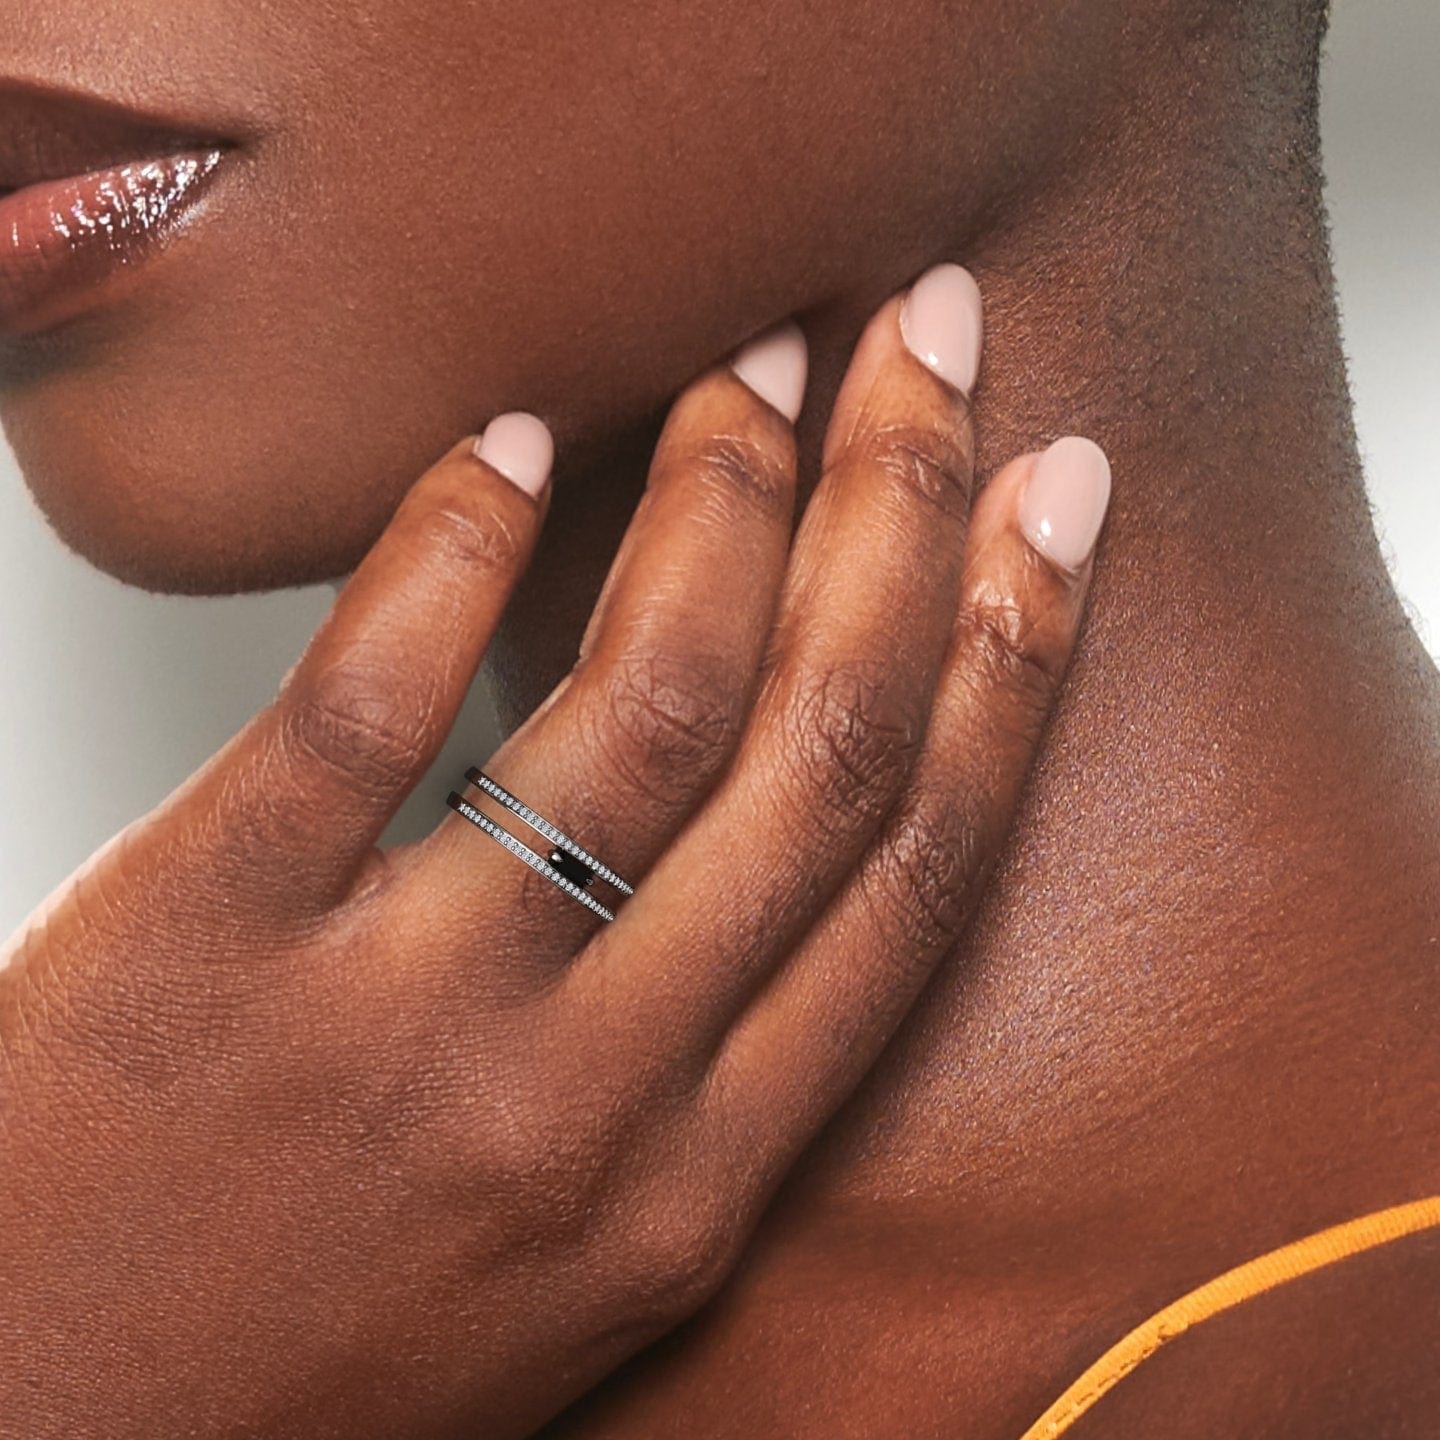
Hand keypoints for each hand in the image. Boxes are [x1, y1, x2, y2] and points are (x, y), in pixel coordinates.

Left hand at [0, 263, 1108, 1438]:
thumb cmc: (314, 1352)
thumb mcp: (576, 1252)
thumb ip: (689, 1080)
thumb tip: (753, 849)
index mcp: (695, 1182)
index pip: (914, 879)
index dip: (1009, 666)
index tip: (1053, 513)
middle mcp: (590, 1102)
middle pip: (816, 753)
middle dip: (903, 515)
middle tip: (930, 345)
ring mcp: (406, 1023)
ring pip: (638, 708)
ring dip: (719, 499)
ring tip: (750, 365)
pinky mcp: (208, 943)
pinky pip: (376, 702)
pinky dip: (460, 541)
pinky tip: (510, 441)